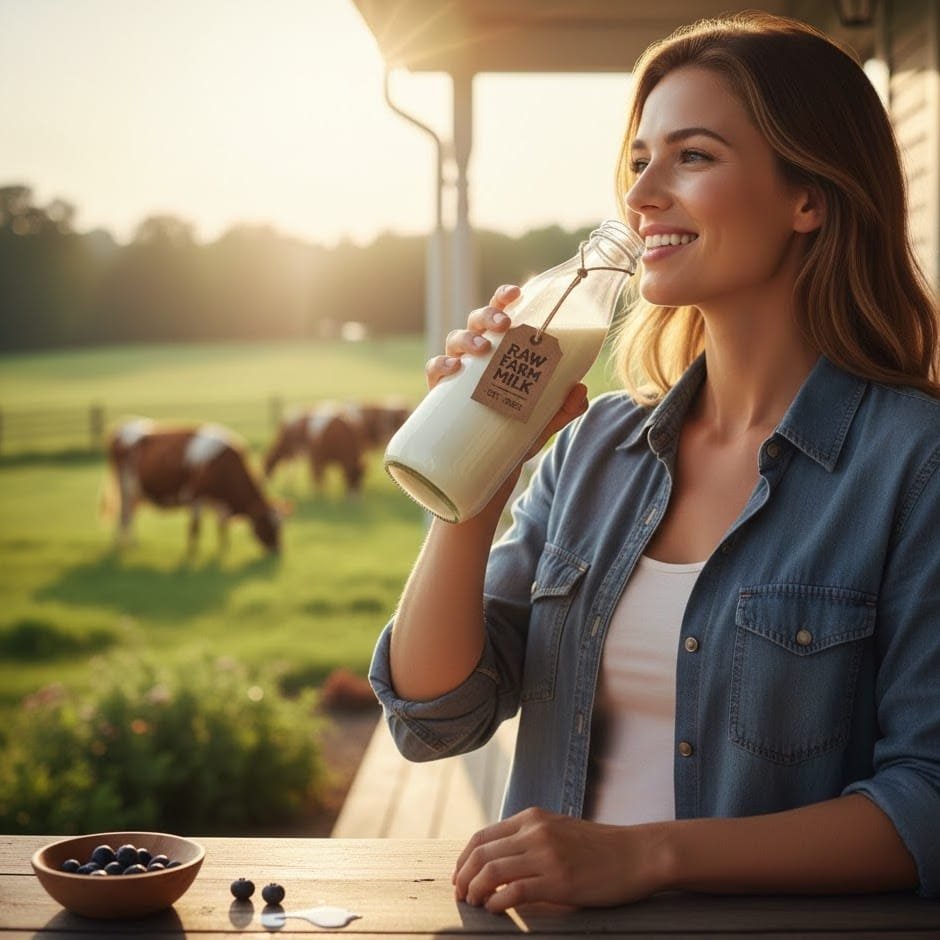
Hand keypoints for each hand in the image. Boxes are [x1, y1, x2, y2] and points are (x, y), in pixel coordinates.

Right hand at [426, 284, 588, 461]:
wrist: (493, 467)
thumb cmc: (518, 431)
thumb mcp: (546, 420)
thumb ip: (565, 407)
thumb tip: (579, 390)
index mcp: (502, 348)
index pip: (501, 312)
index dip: (505, 297)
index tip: (517, 292)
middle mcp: (478, 353)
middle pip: (477, 320)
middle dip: (489, 315)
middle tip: (505, 325)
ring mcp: (458, 371)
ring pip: (455, 339)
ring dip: (468, 338)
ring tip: (482, 348)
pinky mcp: (441, 391)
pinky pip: (435, 369)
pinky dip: (441, 364)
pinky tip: (453, 367)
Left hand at [452, 807, 663, 912]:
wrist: (637, 853)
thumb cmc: (600, 847)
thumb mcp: (559, 829)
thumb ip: (530, 838)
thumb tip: (499, 860)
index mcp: (532, 818)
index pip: (482, 836)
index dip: (464, 859)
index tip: (459, 877)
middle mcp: (534, 831)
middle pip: (481, 853)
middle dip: (463, 877)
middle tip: (460, 895)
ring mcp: (545, 855)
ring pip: (491, 871)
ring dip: (475, 891)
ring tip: (474, 904)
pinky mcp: (558, 880)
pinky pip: (514, 892)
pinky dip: (497, 903)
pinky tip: (496, 911)